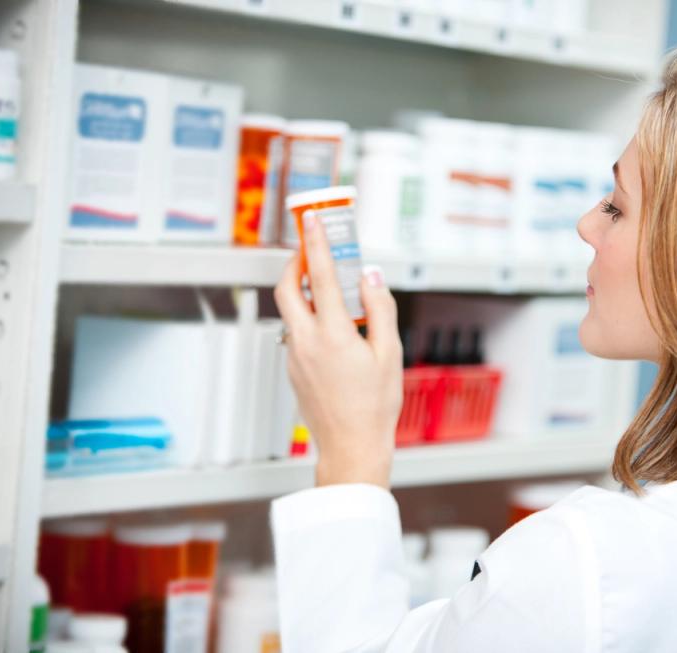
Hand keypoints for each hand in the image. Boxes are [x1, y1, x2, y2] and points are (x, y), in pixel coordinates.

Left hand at [274, 212, 402, 488]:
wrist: (351, 448)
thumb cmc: (374, 407)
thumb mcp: (390, 354)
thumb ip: (380, 309)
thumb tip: (370, 276)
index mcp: (332, 334)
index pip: (320, 275)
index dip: (316, 242)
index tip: (313, 218)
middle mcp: (306, 341)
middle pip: (286, 287)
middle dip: (294, 261)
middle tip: (311, 248)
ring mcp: (295, 356)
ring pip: (289, 310)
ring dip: (301, 289)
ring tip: (326, 285)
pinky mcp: (293, 369)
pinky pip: (296, 332)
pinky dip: (307, 316)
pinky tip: (331, 326)